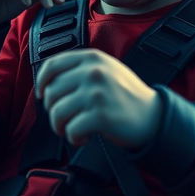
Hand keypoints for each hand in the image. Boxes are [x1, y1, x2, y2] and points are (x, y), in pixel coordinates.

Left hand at [36, 49, 162, 149]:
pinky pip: (71, 130)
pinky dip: (74, 138)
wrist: (153, 115)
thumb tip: (47, 81)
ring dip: (61, 127)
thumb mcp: (105, 68)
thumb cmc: (125, 94)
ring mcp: (96, 92)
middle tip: (66, 118)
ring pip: (57, 112)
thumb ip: (80, 68)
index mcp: (92, 57)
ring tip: (73, 128)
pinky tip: (84, 137)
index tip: (42, 94)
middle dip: (53, 110)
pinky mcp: (101, 115)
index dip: (41, 82)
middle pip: (51, 92)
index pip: (52, 64)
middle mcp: (93, 71)